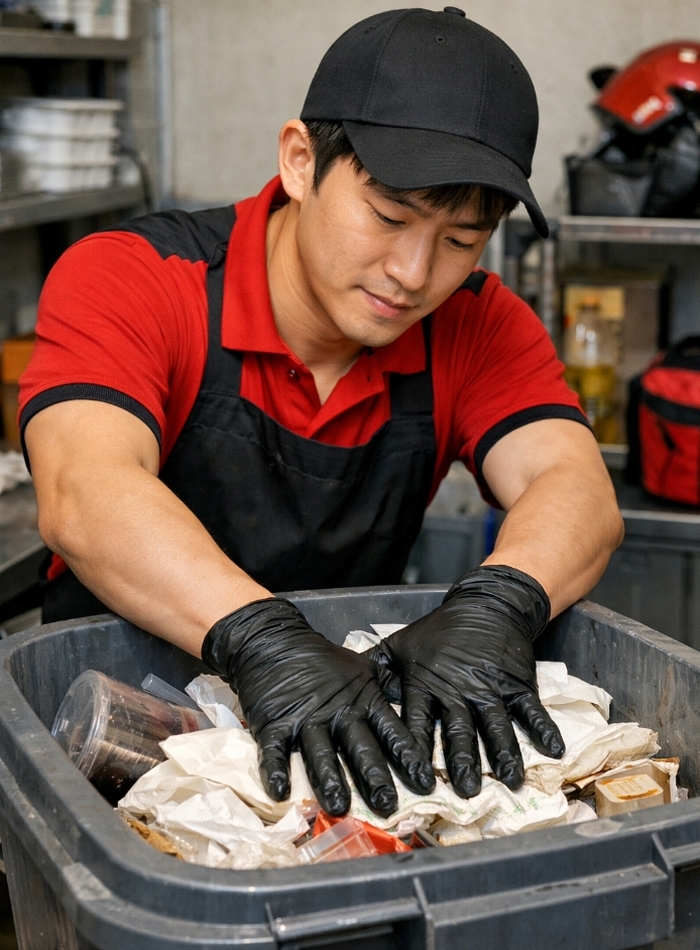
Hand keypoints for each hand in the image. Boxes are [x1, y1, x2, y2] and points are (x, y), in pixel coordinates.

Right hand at [202, 598, 434, 816]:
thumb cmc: (323, 660)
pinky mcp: (274, 725)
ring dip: (330, 780)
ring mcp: (305, 720)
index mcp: (363, 701)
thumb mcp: (363, 668)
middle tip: (387, 805)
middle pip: (359, 748)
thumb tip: (417, 700)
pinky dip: (276, 771)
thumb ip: (389, 687)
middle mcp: (338, 713)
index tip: (425, 783)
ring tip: (339, 805)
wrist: (276, 641)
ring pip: (321, 754)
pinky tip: (280, 792)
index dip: (408, 757)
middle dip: (374, 777)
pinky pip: (275, 751)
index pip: (391, 731)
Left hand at [366, 566, 564, 797]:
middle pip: (460, 731)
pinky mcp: (518, 684)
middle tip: (466, 791)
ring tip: (510, 780)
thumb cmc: (438, 631)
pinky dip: (543, 729)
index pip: (417, 723)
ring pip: (497, 725)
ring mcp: (491, 688)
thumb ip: (375, 670)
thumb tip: (342, 688)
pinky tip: (552, 751)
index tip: (414, 780)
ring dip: (504, 753)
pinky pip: (532, 710)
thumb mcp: (400, 645)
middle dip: (462, 762)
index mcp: (426, 685)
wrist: (485, 606)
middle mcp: (458, 690)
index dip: (415, 751)